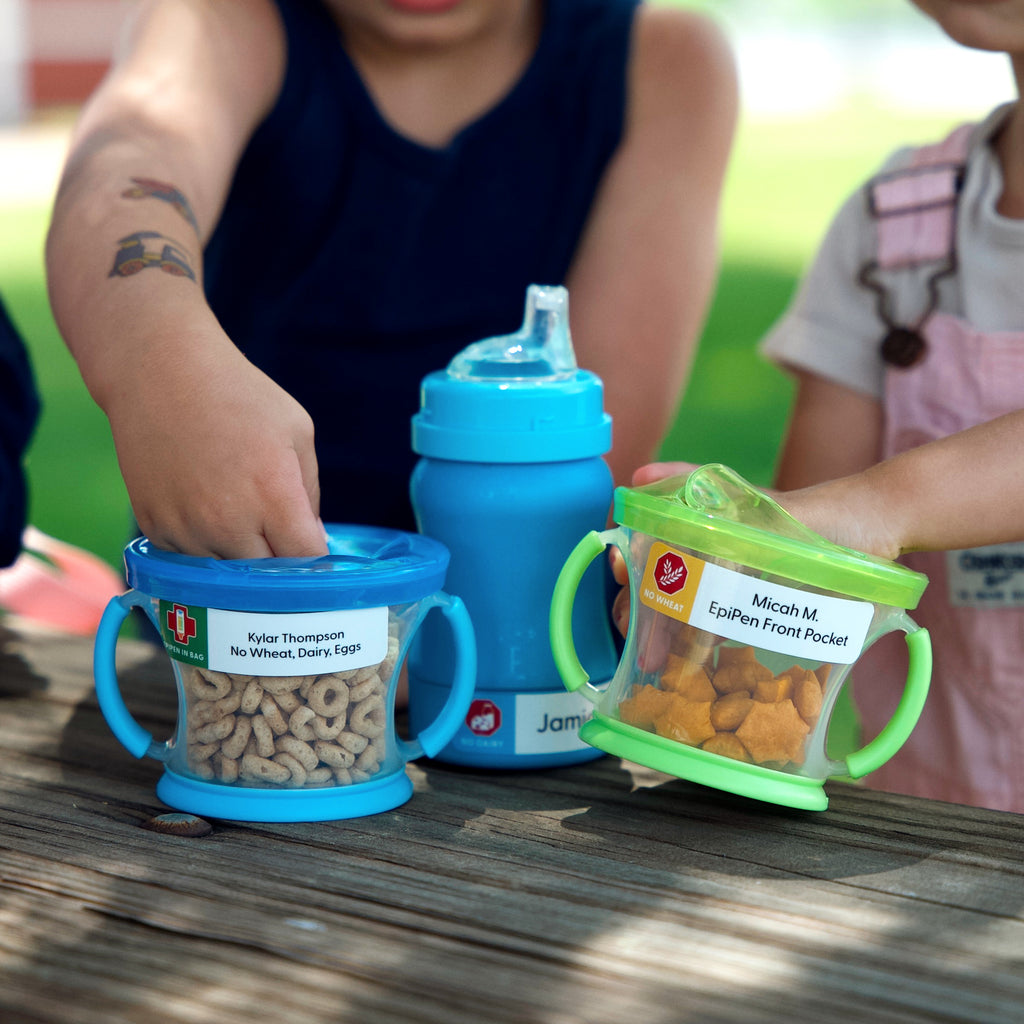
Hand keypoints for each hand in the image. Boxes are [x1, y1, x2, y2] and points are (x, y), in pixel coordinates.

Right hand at [105, 334, 327, 558]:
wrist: (161, 373)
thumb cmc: (239, 396)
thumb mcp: (297, 432)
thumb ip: (310, 493)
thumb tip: (313, 540)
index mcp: (273, 495)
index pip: (306, 561)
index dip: (316, 561)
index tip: (313, 550)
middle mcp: (229, 521)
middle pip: (268, 579)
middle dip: (280, 564)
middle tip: (279, 534)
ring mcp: (188, 529)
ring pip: (227, 576)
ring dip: (241, 558)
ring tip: (240, 513)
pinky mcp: (156, 530)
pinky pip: (192, 561)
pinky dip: (205, 547)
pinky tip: (207, 508)